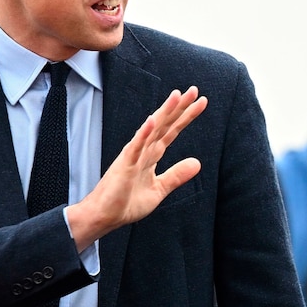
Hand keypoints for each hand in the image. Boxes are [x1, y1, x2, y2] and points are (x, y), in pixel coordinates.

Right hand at [67, 86, 207, 250]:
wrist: (105, 216)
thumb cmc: (126, 202)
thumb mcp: (159, 189)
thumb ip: (176, 175)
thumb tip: (197, 163)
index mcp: (150, 155)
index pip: (171, 131)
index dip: (186, 117)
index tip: (201, 102)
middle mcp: (143, 150)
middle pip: (164, 125)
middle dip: (180, 108)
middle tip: (194, 90)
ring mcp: (133, 155)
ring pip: (152, 130)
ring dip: (164, 112)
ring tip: (177, 96)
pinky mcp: (124, 165)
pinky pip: (136, 146)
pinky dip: (144, 133)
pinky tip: (152, 120)